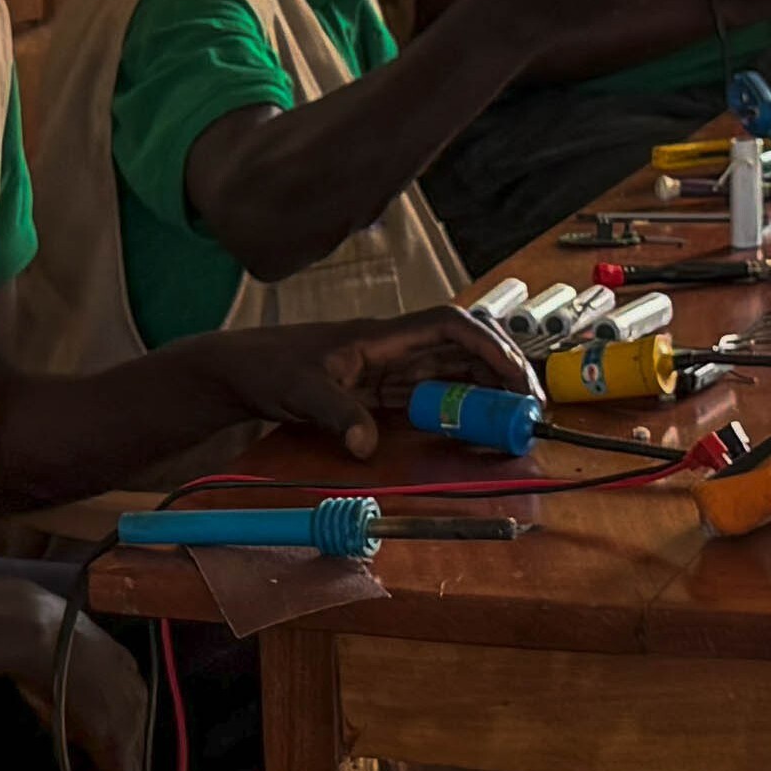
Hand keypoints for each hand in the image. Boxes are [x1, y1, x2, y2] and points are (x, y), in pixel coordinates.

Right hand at [27, 608, 154, 770]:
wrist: (37, 635)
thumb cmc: (41, 645)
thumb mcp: (67, 674)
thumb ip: (74, 705)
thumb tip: (67, 729)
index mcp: (128, 679)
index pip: (126, 731)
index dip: (111, 761)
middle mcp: (137, 701)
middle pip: (133, 756)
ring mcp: (129, 722)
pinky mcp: (114, 742)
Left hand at [195, 307, 522, 454]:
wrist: (239, 371)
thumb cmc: (267, 367)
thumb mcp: (300, 392)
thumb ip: (335, 415)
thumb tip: (365, 445)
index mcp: (381, 336)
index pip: (449, 325)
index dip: (487, 344)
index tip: (513, 373)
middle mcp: (394, 348)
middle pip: (464, 347)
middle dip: (503, 369)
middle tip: (531, 405)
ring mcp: (390, 368)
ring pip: (454, 370)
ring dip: (488, 388)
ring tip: (517, 417)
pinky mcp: (382, 390)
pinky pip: (433, 393)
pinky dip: (460, 406)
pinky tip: (477, 426)